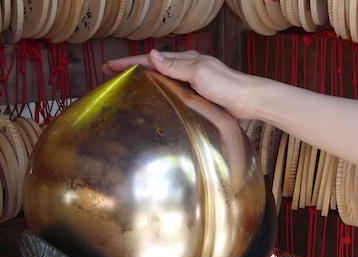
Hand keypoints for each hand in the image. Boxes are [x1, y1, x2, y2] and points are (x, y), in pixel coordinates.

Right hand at [103, 50, 256, 119]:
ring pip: (160, 79)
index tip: (109, 66)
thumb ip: (175, 65)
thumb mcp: (198, 72)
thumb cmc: (226, 85)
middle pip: (152, 67)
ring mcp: (190, 82)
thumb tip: (151, 54)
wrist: (248, 100)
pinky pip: (170, 91)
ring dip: (142, 79)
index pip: (150, 58)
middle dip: (131, 69)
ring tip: (125, 84)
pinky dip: (156, 91)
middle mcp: (185, 68)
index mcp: (184, 60)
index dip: (129, 62)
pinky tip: (152, 99)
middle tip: (110, 73)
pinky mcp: (195, 95)